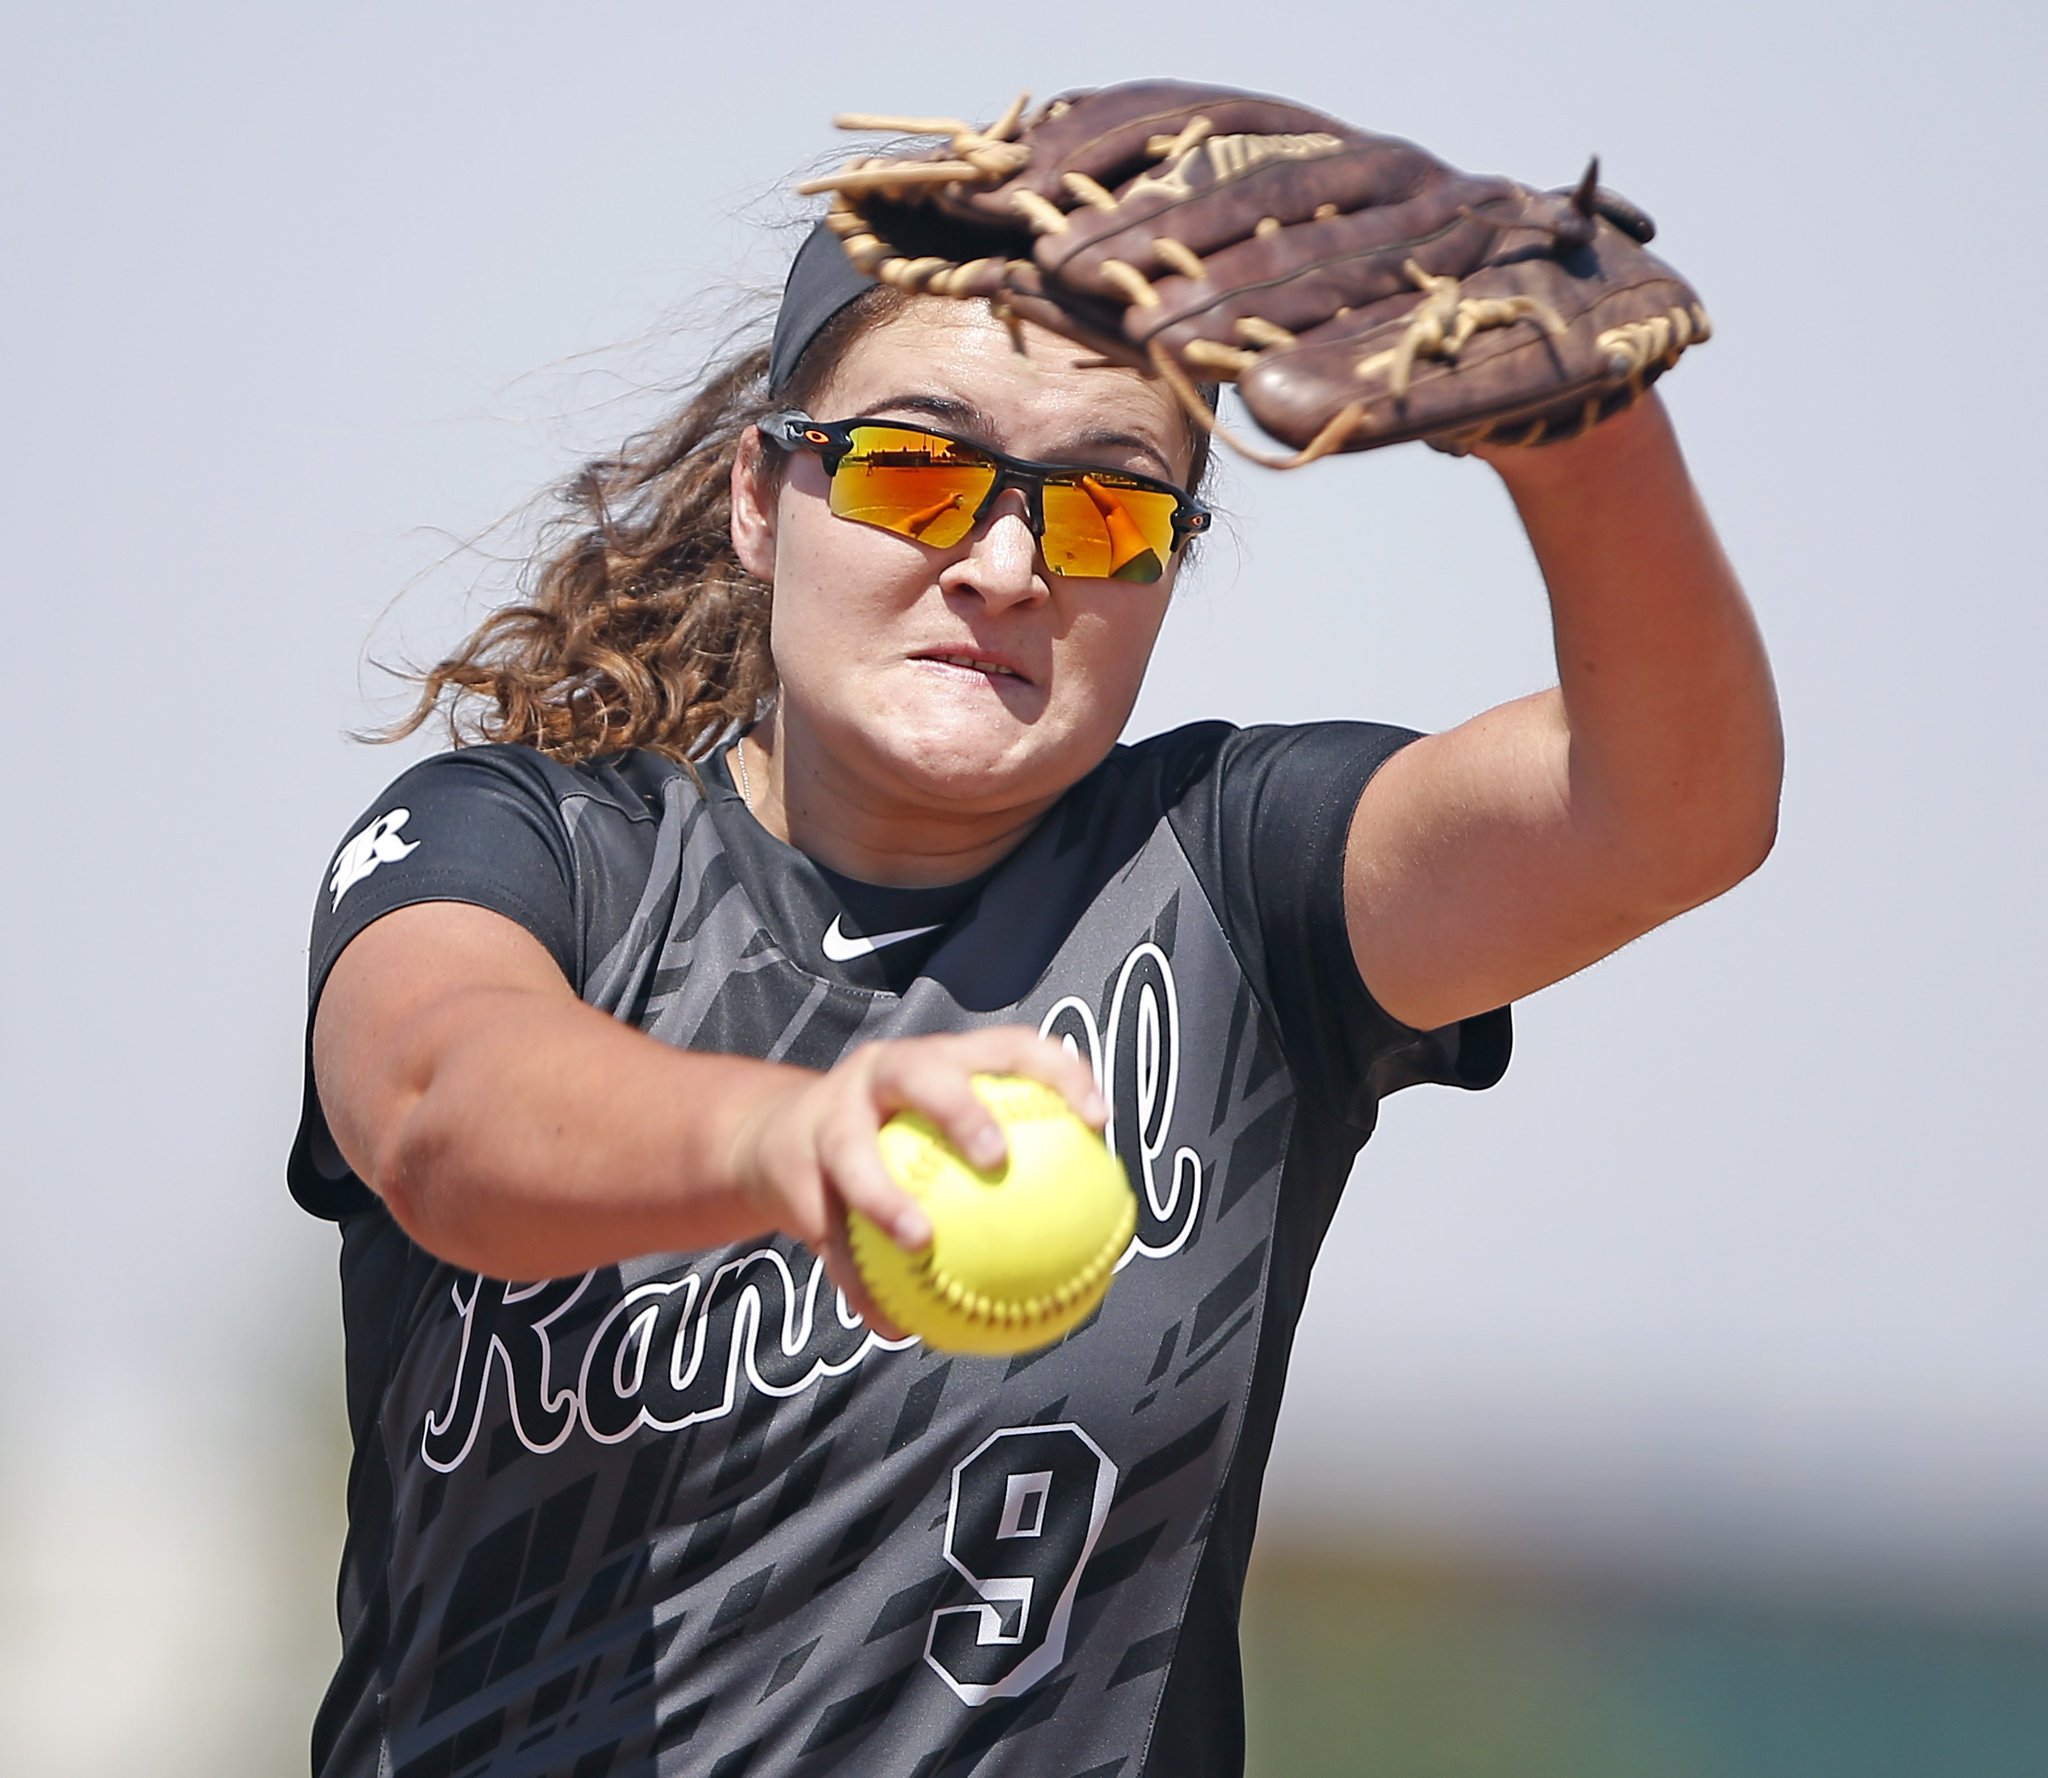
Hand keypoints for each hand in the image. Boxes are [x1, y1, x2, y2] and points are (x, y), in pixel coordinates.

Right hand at [723, 1028, 1106, 1336]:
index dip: (1055, 1071)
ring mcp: (832, 1114)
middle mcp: (884, 1073)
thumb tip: (1098, 1242)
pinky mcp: (792, 1165)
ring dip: (886, 1199)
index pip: (1007, 1046)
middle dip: (959, 1108)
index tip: (1097, 1119)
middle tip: (996, 1157)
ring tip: (921, 1242)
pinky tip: (891, 1323)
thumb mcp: (941, 1136)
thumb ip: (1007, 1169)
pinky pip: (828, 1229)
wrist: (774, 1142)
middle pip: (922, 1072)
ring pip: (854, 1151)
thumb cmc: (894, 1143)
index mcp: (940, 1060)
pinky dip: (859, 1279)